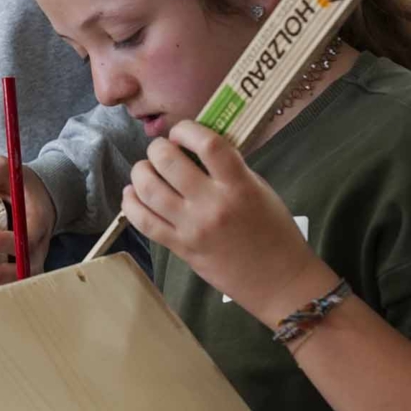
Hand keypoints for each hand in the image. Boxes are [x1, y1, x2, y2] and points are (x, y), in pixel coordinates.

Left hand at [0, 156, 57, 285]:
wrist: (39, 195)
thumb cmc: (19, 183)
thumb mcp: (1, 169)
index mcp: (38, 220)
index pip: (25, 240)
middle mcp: (39, 245)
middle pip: (25, 270)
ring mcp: (34, 259)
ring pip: (21, 283)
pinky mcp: (26, 267)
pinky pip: (15, 285)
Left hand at [121, 120, 329, 325]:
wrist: (279, 280)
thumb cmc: (275, 232)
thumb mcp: (259, 190)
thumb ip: (229, 169)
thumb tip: (194, 149)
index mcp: (239, 185)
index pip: (208, 144)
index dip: (187, 130)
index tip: (181, 132)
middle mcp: (212, 205)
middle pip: (168, 163)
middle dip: (157, 148)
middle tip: (160, 150)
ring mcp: (192, 228)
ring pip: (149, 190)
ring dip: (140, 173)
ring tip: (145, 169)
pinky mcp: (180, 248)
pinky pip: (144, 222)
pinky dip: (131, 203)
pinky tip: (132, 193)